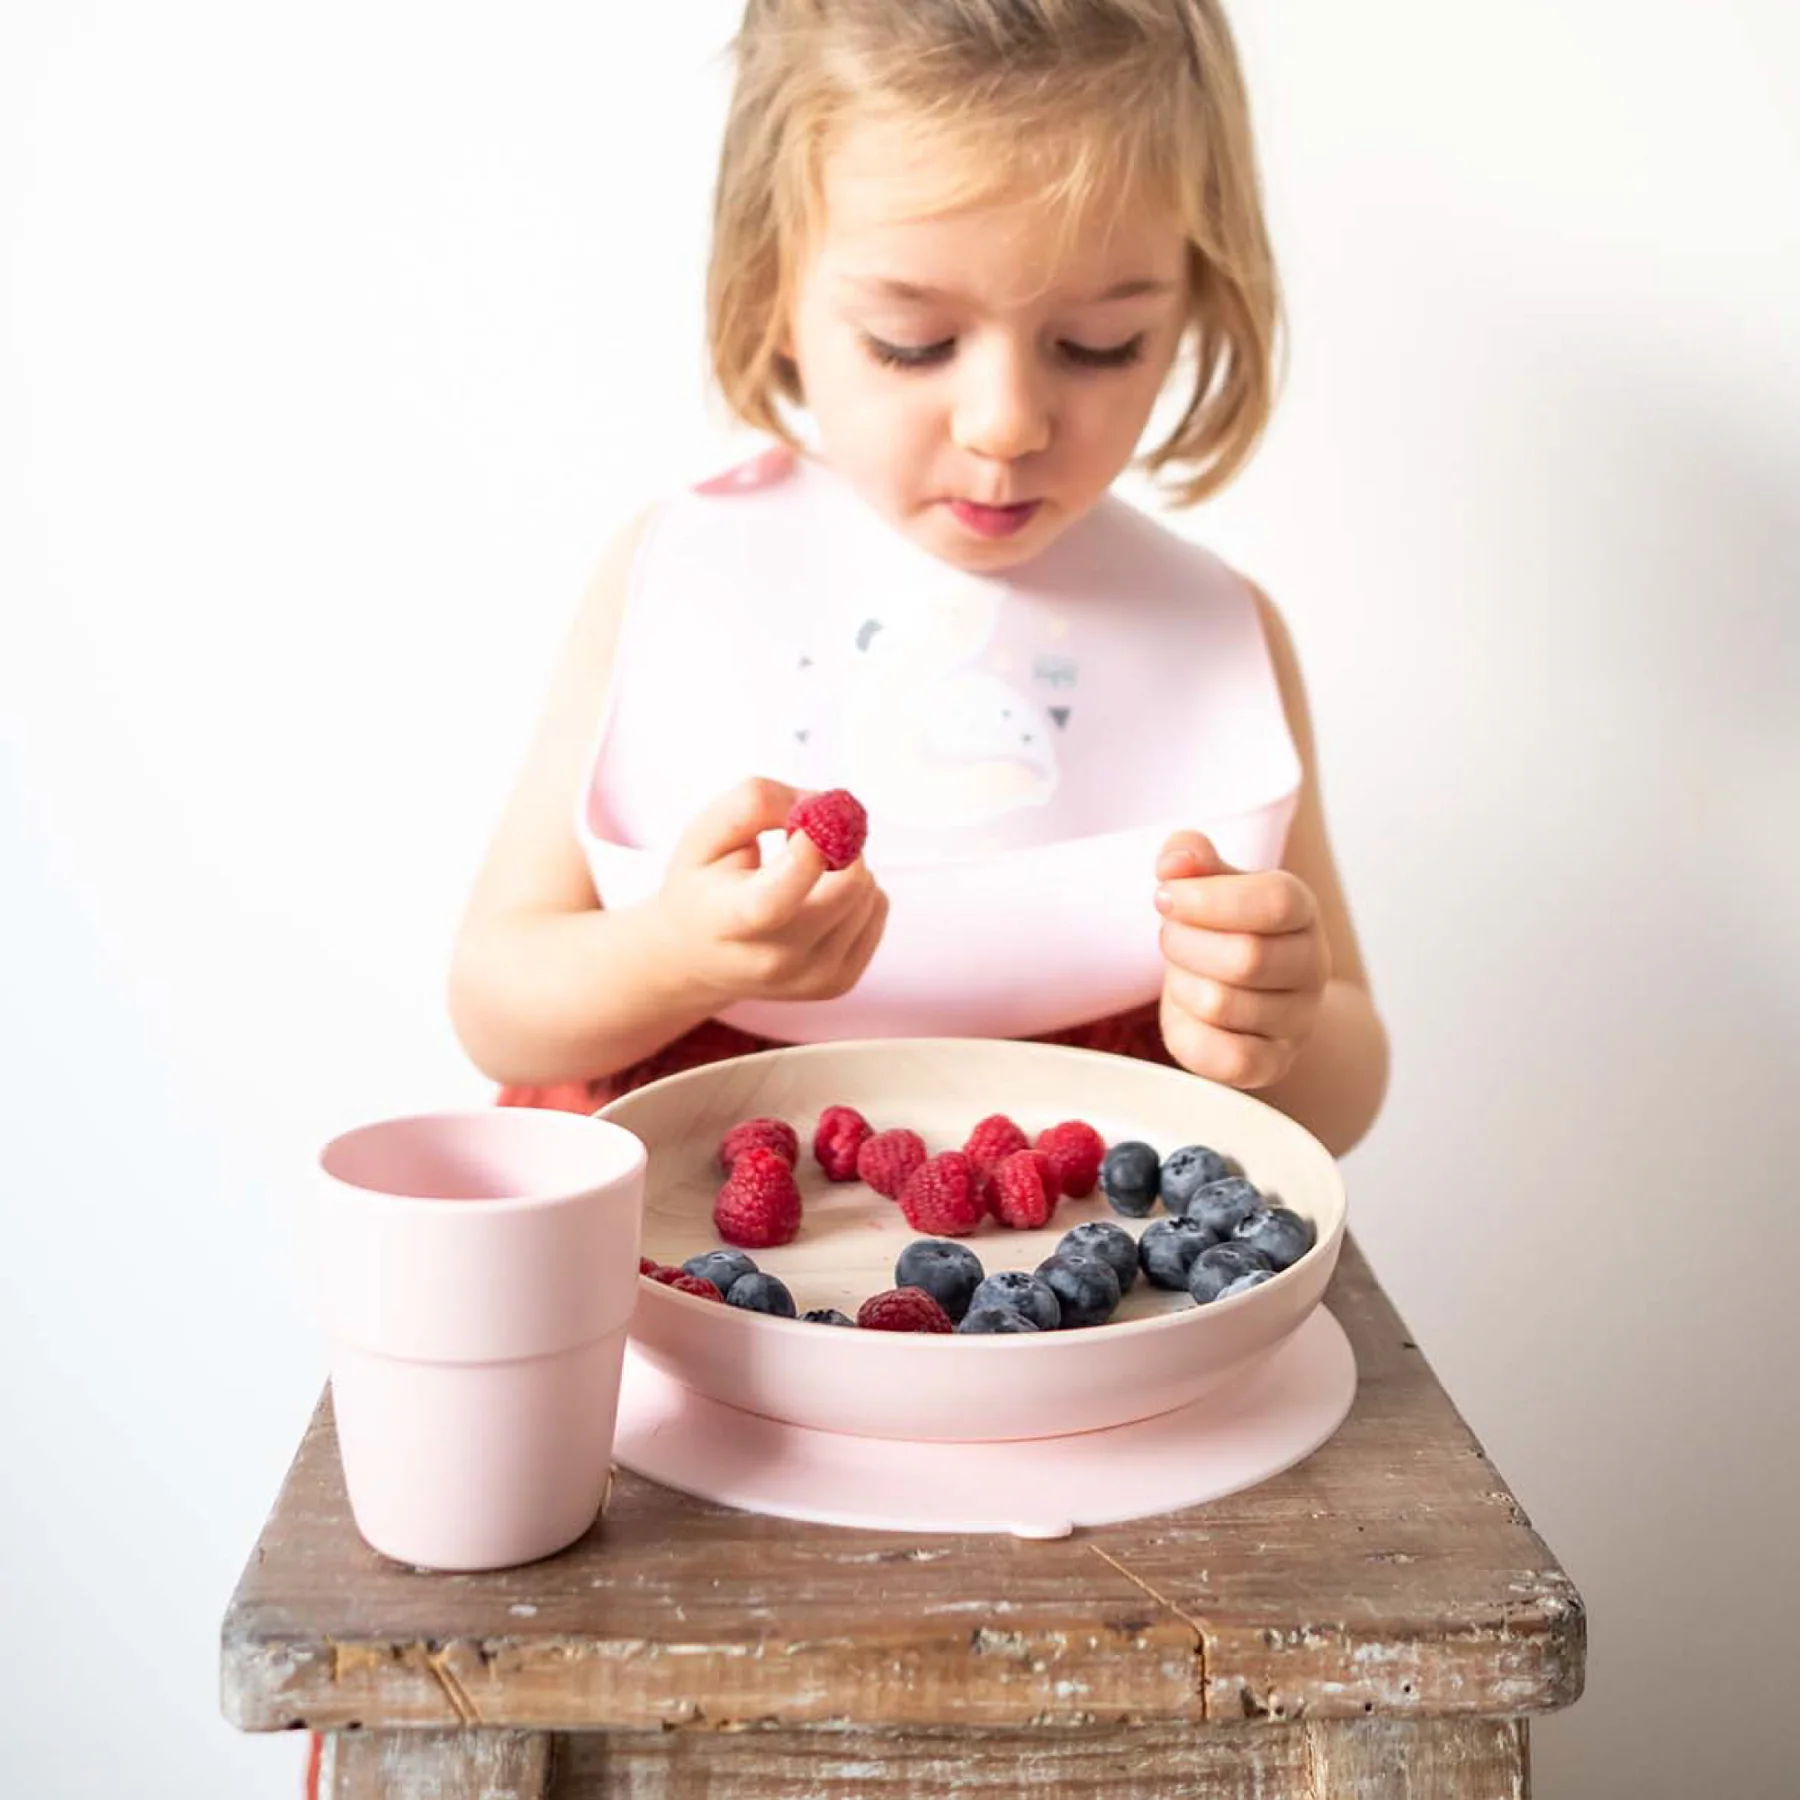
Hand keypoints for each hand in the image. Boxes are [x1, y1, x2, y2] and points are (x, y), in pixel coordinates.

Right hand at [648, 777, 887, 1006]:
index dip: (806, 856)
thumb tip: (820, 805)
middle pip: (844, 893)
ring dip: (847, 867)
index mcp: (729, 922)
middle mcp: (773, 960)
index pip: (775, 900)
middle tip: (813, 835)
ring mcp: (811, 977)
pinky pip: (877, 910)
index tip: (815, 818)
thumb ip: (755, 803)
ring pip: (867, 894)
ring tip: (807, 874)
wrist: (697, 956)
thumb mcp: (704, 833)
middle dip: (838, 845)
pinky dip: (860, 891)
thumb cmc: (702, 888)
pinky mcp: (839, 981)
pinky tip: (821, 897)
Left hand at [1154, 830, 1331, 1089]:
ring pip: (1223, 1006)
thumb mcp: (1207, 884)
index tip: (1163, 896)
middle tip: (1169, 935)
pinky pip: (1227, 1059)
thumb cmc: (1219, 929)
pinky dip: (1189, 1035)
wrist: (1243, 991)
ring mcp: (1297, 1021)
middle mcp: (1312, 966)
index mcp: (1301, 910)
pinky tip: (1187, 1014)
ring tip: (1182, 973)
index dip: (1207, 899)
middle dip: (1184, 943)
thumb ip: (1190, 859)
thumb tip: (1176, 860)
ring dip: (1181, 985)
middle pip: (1246, 958)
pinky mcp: (1272, 1064)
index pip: (1275, 902)